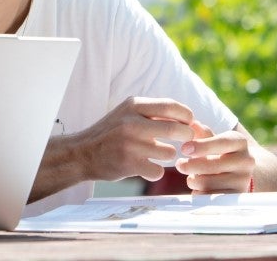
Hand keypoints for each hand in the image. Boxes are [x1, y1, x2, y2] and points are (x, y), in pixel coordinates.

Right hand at [70, 97, 199, 181]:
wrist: (82, 153)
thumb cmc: (112, 133)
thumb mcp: (129, 114)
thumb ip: (156, 114)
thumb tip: (194, 122)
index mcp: (134, 105)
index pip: (173, 107)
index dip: (187, 117)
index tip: (188, 125)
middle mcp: (132, 121)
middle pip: (176, 129)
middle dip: (186, 137)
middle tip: (183, 142)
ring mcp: (129, 143)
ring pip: (169, 153)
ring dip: (166, 156)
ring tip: (153, 155)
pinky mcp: (128, 163)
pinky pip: (158, 170)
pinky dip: (154, 171)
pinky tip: (143, 168)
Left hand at [173, 121, 255, 193]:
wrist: (241, 173)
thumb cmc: (221, 152)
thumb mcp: (214, 139)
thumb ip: (202, 132)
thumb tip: (190, 123)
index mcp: (240, 142)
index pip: (221, 142)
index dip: (201, 146)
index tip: (184, 149)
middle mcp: (246, 161)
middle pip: (211, 166)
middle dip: (190, 165)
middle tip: (180, 164)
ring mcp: (243, 180)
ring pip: (207, 183)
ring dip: (193, 180)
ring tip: (192, 176)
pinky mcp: (236, 197)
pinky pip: (209, 198)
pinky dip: (199, 193)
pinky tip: (198, 188)